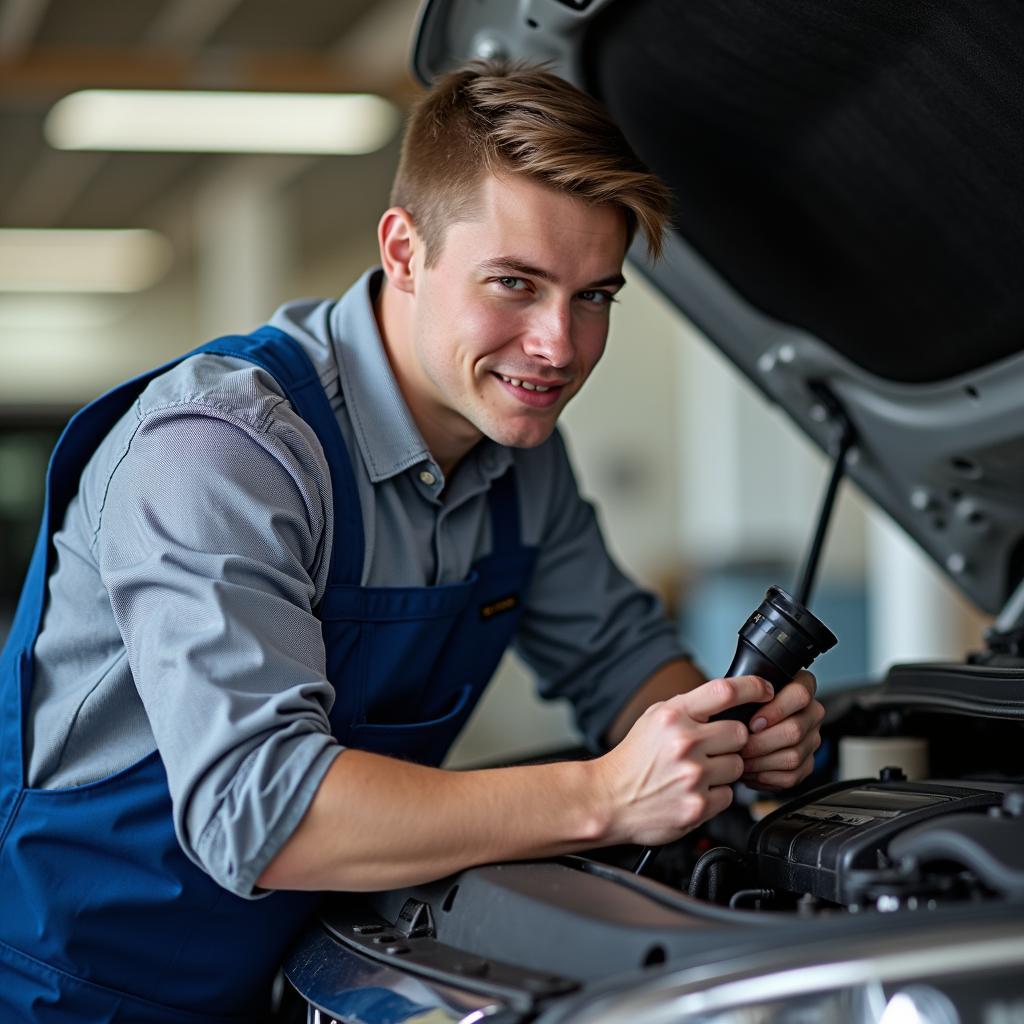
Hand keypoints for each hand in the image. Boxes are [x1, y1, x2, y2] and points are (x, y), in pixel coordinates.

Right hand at [595, 675, 773, 845]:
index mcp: (673, 715)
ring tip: (697, 773)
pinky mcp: (698, 806)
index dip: (754, 687)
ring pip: (738, 766)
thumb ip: (689, 708)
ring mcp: (692, 776)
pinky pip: (728, 796)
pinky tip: (693, 792)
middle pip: (740, 733)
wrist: (609, 799)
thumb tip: (729, 698)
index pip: (725, 691)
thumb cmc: (634, 759)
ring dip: (724, 770)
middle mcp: (684, 743)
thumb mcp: (654, 719)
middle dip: (730, 742)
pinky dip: (715, 795)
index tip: (766, 691)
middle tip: (709, 749)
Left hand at [739, 670, 823, 789]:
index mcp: (801, 686)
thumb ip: (744, 692)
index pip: (800, 694)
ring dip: (761, 761)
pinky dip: (765, 776)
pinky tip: (748, 770)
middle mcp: (811, 713)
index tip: (752, 722)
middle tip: (739, 745)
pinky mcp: (806, 765)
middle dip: (761, 741)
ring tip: (739, 759)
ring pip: (793, 755)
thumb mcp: (741, 691)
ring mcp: (811, 740)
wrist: (738, 729)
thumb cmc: (739, 707)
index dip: (776, 710)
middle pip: (796, 730)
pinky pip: (790, 776)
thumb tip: (734, 704)